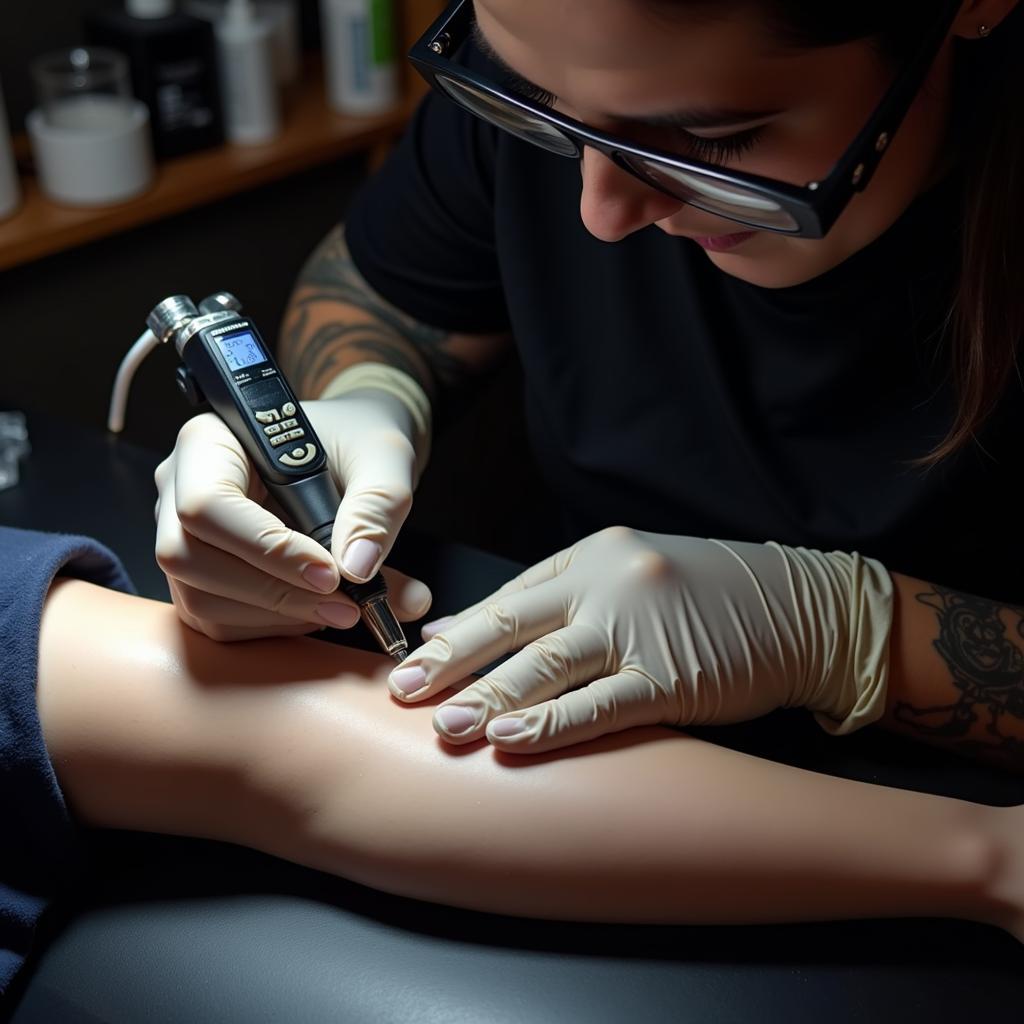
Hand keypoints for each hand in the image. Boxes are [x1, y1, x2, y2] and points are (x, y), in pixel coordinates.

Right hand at [154, 392, 430, 640]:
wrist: (354, 453)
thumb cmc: (358, 439)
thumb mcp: (384, 454)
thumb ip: (377, 505)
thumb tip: (356, 567)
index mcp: (210, 440)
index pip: (208, 505)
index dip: (267, 548)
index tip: (331, 573)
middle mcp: (181, 488)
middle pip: (188, 558)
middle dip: (272, 593)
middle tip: (347, 605)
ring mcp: (184, 535)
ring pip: (200, 600)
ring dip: (278, 617)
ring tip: (347, 608)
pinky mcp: (201, 576)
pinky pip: (218, 621)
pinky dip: (275, 628)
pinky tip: (322, 609)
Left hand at [387, 527, 892, 752]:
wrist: (798, 608)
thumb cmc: (705, 594)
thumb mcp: (623, 575)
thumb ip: (545, 597)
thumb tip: (459, 624)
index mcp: (591, 555)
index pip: (508, 597)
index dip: (456, 632)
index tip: (409, 658)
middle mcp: (608, 582)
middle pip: (512, 624)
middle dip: (451, 661)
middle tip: (400, 691)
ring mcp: (639, 627)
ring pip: (547, 664)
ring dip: (489, 695)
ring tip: (443, 723)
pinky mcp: (671, 676)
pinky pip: (600, 704)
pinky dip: (551, 723)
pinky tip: (510, 739)